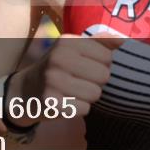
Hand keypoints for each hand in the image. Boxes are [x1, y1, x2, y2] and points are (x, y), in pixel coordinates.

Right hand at [8, 32, 124, 121]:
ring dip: (87, 96)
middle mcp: (59, 58)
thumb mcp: (74, 48)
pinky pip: (84, 109)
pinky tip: (65, 102)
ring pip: (95, 94)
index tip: (85, 65)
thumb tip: (124, 40)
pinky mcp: (51, 102)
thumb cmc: (58, 67)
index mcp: (67, 41)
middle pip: (103, 76)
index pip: (107, 57)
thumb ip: (100, 42)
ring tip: (72, 91)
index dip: (101, 65)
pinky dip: (78, 108)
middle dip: (95, 82)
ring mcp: (53, 81)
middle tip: (78, 80)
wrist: (25, 90)